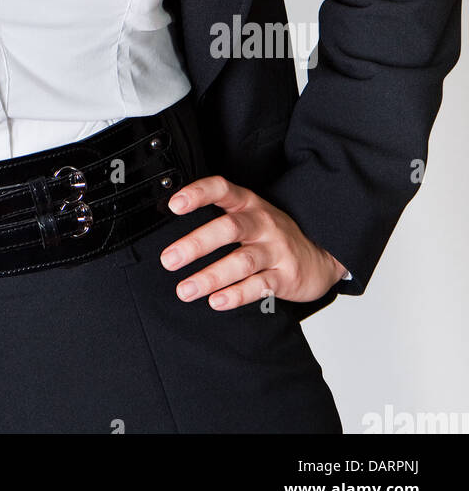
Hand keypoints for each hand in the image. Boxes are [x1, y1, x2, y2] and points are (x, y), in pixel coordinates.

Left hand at [158, 174, 347, 309]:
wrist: (321, 255)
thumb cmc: (272, 235)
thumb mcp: (249, 215)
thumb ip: (218, 216)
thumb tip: (169, 227)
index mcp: (249, 204)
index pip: (222, 189)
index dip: (198, 193)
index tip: (174, 205)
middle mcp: (263, 223)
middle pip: (229, 228)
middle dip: (196, 244)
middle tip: (169, 260)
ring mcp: (277, 249)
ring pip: (242, 261)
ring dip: (211, 277)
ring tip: (185, 290)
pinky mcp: (287, 276)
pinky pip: (260, 286)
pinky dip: (237, 295)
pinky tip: (217, 301)